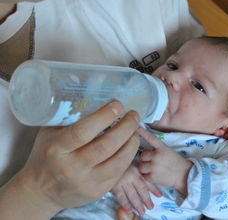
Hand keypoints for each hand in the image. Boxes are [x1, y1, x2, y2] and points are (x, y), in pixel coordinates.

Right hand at [10, 101, 139, 216]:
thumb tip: (89, 88)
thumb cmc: (46, 154)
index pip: (83, 132)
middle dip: (125, 128)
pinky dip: (128, 156)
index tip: (118, 105)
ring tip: (135, 129)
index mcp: (57, 149)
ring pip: (118, 162)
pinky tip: (130, 144)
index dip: (103, 117)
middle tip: (133, 115)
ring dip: (132, 142)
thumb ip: (68, 115)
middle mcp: (72, 168)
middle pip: (106, 146)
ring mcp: (86, 182)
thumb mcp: (50, 132)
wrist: (40, 191)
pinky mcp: (97, 191)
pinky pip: (119, 172)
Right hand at [112, 163, 161, 214]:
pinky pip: (121, 196)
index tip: (160, 195)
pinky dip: (125, 204)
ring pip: (133, 194)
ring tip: (142, 211)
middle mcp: (132, 175)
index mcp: (137, 170)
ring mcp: (124, 180)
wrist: (109, 159)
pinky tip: (129, 210)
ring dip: (138, 204)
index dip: (154, 189)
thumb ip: (139, 171)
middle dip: (147, 199)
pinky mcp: (115, 185)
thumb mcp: (132, 164)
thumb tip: (148, 177)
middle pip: (142, 189)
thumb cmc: (121, 162)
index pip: (148, 181)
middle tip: (151, 207)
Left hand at [137, 128, 192, 195]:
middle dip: (145, 158)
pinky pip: (144, 175)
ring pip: (141, 166)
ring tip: (152, 169)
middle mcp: (157, 155)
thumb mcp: (169, 151)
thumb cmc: (178, 163)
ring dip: (145, 168)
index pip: (151, 138)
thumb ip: (159, 150)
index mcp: (162, 148)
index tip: (137, 128)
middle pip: (143, 155)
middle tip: (152, 161)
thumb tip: (147, 151)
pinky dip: (147, 176)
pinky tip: (154, 176)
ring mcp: (154, 166)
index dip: (143, 133)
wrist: (185, 175)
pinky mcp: (153, 177)